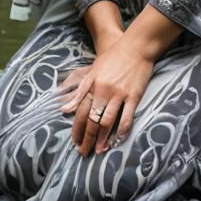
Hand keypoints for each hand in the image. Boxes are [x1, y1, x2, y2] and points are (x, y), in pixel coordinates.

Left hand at [58, 33, 153, 155]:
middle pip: (93, 121)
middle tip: (83, 153)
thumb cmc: (113, 58)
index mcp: (92, 86)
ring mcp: (120, 95)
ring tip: (99, 151)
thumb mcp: (92, 72)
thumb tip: (64, 109)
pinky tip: (118, 141)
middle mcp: (104, 92)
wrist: (136, 47)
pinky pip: (127, 118)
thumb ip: (79, 91)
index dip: (77, 129)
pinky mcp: (134, 96)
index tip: (74, 142)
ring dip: (103, 139)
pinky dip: (122, 131)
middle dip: (87, 139)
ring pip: (108, 122)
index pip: (81, 112)